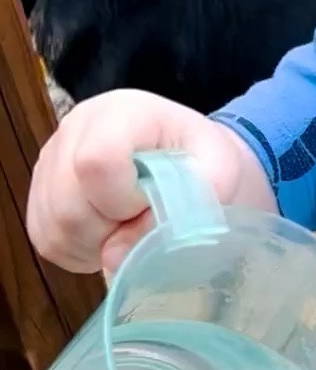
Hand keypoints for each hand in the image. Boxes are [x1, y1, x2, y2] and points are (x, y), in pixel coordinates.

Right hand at [27, 90, 273, 273]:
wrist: (189, 158)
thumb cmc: (205, 162)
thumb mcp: (220, 175)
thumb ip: (179, 211)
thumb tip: (114, 256)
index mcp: (121, 113)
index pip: (96, 162)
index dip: (122, 200)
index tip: (149, 202)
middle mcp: (74, 130)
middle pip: (68, 204)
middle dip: (110, 230)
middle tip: (143, 220)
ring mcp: (50, 160)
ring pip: (54, 227)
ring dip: (96, 244)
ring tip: (129, 227)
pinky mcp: (40, 192)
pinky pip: (47, 239)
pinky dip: (81, 250)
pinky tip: (110, 235)